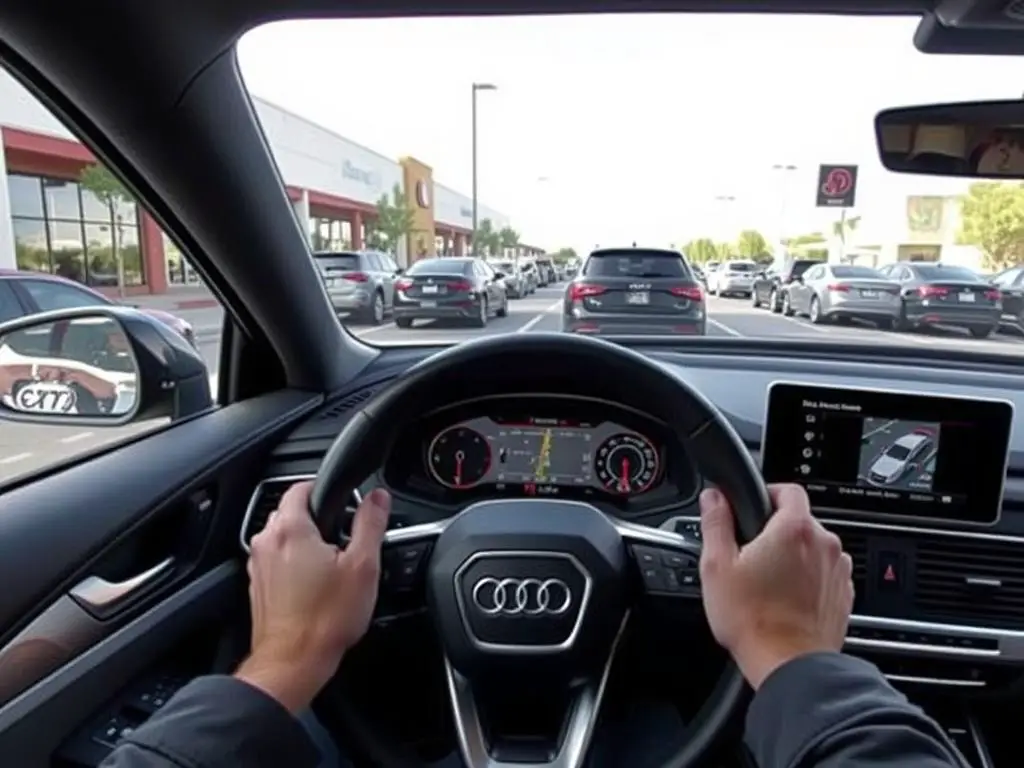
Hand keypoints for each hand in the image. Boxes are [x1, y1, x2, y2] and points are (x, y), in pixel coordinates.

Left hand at [236, 481, 390, 711]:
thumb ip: (371, 524)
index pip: (302, 486)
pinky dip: (295, 564)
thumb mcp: (363, 566)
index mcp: (291, 528)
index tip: (347, 505)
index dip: (327, 490)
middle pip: (293, 511)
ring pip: (284, 536)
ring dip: (307, 542)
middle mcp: (267, 542)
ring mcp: (258, 565)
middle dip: (320, 518)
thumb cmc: (325, 621)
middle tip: (346, 540)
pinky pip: (278, 560)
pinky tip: (317, 585)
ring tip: (333, 566)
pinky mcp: (258, 585)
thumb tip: (378, 498)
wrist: (293, 663)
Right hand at [698, 483, 852, 689]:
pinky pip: (824, 573)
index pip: (788, 489)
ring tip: (767, 582)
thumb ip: (716, 523)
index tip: (752, 508)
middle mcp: (823, 544)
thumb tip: (714, 498)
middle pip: (800, 520)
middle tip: (750, 555)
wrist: (788, 665)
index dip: (768, 493)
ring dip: (794, 556)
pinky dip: (807, 579)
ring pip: (813, 547)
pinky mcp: (843, 594)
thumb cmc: (753, 620)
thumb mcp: (717, 566)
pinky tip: (785, 598)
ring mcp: (838, 570)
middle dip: (776, 531)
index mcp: (794, 529)